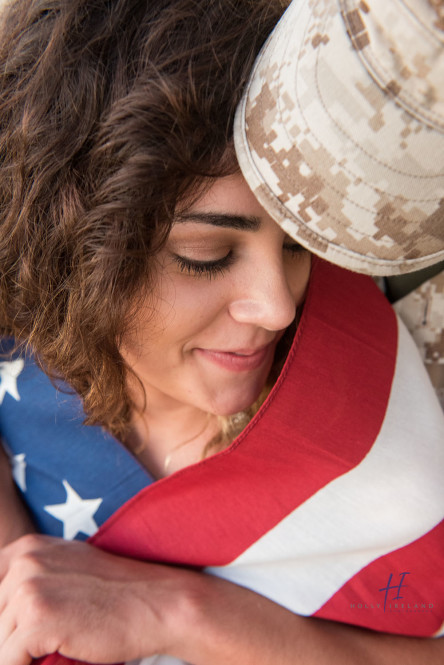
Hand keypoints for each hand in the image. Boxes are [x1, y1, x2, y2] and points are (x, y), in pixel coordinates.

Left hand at [0, 534, 185, 664]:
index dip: (6, 620)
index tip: (21, 629)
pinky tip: (59, 653)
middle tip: (55, 637)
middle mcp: (25, 562)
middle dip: (15, 639)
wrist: (158, 603)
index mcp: (27, 548)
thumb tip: (3, 617)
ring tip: (60, 643)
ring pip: (0, 644)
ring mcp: (30, 589)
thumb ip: (30, 580)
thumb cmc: (116, 594)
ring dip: (22, 654)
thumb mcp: (65, 569)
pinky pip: (8, 662)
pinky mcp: (38, 621)